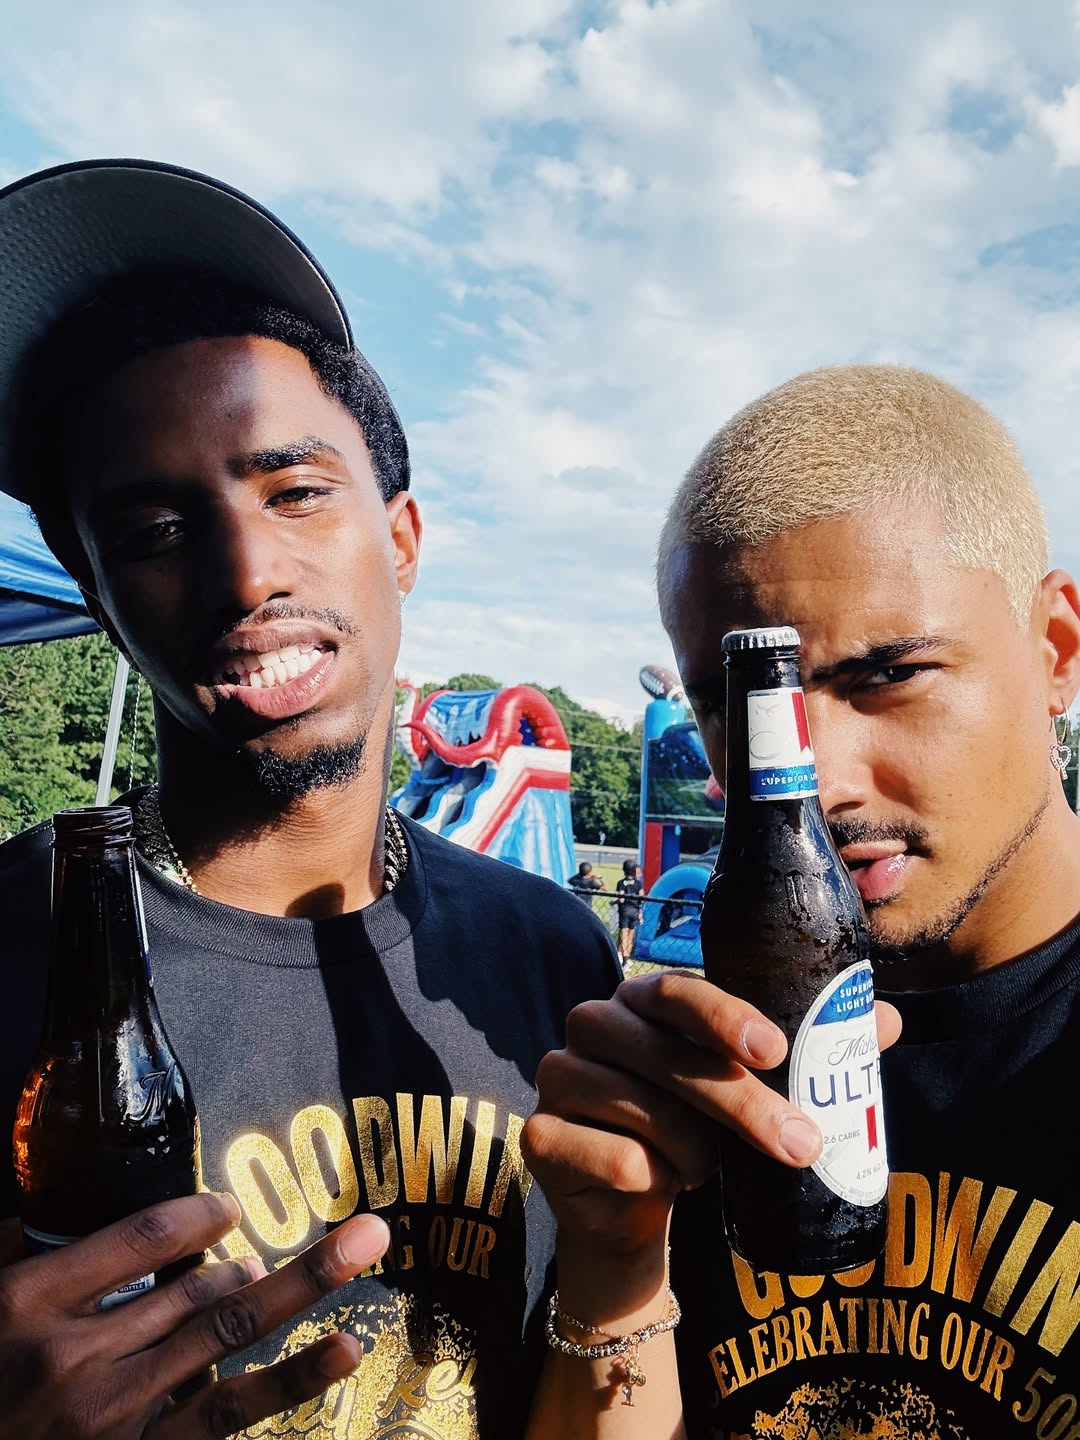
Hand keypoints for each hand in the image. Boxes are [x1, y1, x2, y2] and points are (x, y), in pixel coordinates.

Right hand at [0, 1193, 388, 1438]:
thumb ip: (10, 1259)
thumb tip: (41, 1219)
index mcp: (27, 1304)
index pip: (140, 1239)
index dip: (199, 1214)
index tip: (230, 1206)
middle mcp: (75, 1356)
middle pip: (196, 1288)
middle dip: (268, 1256)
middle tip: (330, 1235)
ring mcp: (111, 1415)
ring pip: (221, 1336)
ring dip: (296, 1290)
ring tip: (352, 1255)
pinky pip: (227, 1415)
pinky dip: (293, 1379)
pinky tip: (345, 1349)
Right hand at [523, 970, 900, 1273]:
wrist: (633, 1207)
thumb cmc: (696, 1128)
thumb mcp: (750, 1087)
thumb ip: (810, 1047)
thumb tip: (884, 1018)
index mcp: (642, 998)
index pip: (679, 990)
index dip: (725, 1015)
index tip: (776, 1050)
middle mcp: (593, 1023)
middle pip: (668, 1056)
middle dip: (742, 1104)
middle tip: (801, 1146)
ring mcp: (558, 1075)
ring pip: (642, 1109)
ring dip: (695, 1149)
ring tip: (710, 1168)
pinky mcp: (540, 1133)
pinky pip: (608, 1156)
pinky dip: (650, 1177)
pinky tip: (660, 1183)